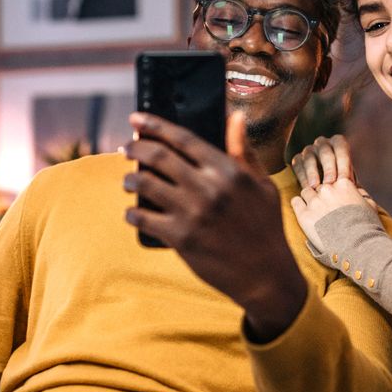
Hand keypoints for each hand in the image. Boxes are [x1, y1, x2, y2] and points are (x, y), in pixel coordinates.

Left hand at [125, 111, 306, 340]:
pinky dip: (133, 214)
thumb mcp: (263, 185)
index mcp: (227, 170)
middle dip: (135, 148)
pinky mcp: (181, 238)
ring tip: (128, 180)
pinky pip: (144, 218)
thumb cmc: (266, 227)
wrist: (266, 275)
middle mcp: (207, 187)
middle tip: (126, 148)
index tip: (136, 118)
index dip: (155, 125)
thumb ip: (244, 151)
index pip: (183, 138)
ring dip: (131, 179)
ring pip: (146, 184)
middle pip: (158, 157)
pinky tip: (133, 213)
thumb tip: (235, 117)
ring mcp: (192, 212)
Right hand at [291, 135, 356, 188]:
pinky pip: (298, 165)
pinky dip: (302, 176)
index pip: (341, 149)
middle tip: (330, 183)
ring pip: (310, 157)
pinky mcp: (297, 159)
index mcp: (339, 143)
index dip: (344, 163)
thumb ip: (354, 183)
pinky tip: (307, 188)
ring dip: (312, 172)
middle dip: (328, 167)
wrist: (327, 190)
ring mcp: (309, 150)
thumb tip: (360, 190)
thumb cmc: (343, 185)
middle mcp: (323, 143)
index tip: (346, 180)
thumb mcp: (350, 182)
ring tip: (316, 186)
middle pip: (325, 152)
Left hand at [291, 178, 375, 249]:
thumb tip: (358, 190)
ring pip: (306, 192)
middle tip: (325, 208)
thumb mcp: (370, 207)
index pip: (333, 179)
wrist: (356, 246)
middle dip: (321, 195)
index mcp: (343, 184)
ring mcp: (315, 202)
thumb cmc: (366, 228)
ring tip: (314, 211)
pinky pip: (296, 201)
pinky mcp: (304, 215)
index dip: (334, 190)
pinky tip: (305, 212)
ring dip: (309, 199)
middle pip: (319, 186)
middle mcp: (327, 189)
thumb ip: (362, 194)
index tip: (335, 199)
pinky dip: (298, 205)